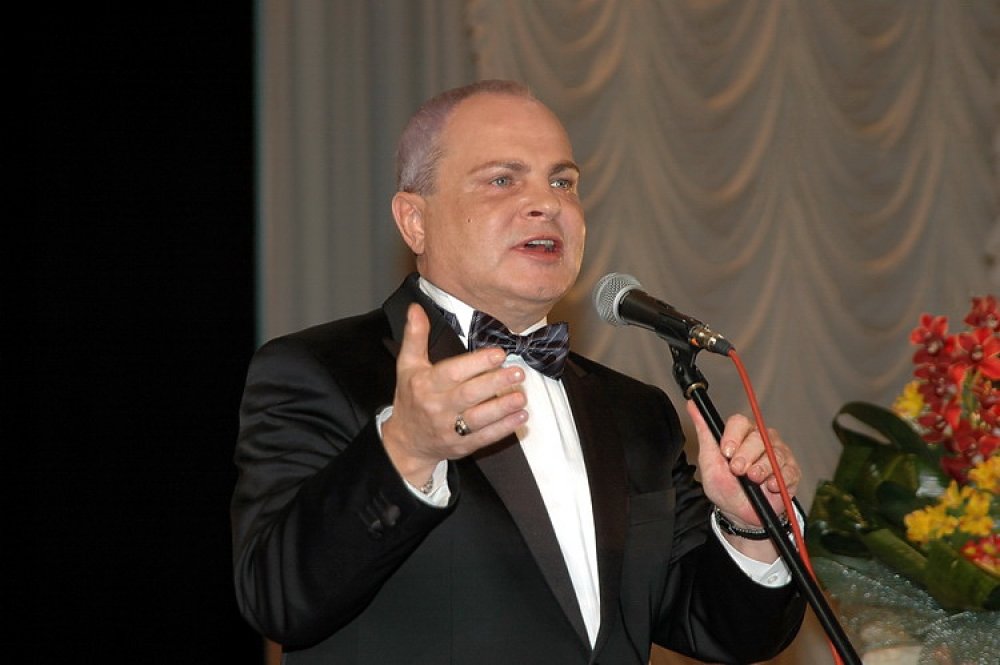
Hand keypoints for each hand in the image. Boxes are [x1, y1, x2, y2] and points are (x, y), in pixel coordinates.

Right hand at [382, 304, 528, 485]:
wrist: (406, 442)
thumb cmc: (411, 399)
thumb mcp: (407, 366)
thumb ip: (415, 337)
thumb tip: (416, 309)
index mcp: (426, 384)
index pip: (453, 372)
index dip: (477, 363)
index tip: (498, 354)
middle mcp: (438, 407)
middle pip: (468, 395)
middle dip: (495, 383)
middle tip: (517, 372)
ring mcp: (450, 429)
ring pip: (479, 418)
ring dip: (502, 408)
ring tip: (521, 396)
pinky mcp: (462, 445)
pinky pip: (485, 437)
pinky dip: (504, 428)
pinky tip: (520, 417)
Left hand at [686, 401, 800, 556]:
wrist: (739, 513)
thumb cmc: (724, 486)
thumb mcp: (709, 460)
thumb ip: (704, 432)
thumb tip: (692, 404)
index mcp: (741, 434)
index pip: (740, 422)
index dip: (733, 436)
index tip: (726, 452)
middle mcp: (761, 439)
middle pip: (758, 437)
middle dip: (746, 456)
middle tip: (738, 471)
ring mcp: (778, 454)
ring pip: (775, 453)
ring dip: (762, 469)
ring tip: (753, 480)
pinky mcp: (791, 471)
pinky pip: (789, 470)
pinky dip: (779, 479)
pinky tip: (770, 487)